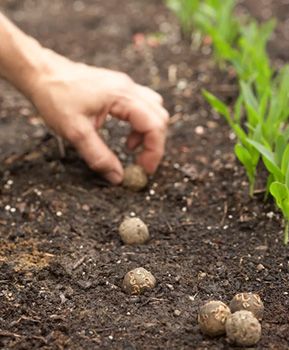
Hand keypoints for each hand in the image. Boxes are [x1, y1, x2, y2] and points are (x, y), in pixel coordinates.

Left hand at [28, 50, 168, 183]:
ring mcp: (125, 86)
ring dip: (148, 133)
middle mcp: (129, 88)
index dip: (154, 151)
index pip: (154, 125)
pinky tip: (126, 136)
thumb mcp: (75, 132)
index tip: (144, 170)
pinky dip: (140, 125)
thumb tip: (117, 177)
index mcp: (122, 96)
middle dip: (154, 144)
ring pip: (153, 111)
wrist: (41, 73)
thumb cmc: (55, 97)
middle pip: (159, 117)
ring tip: (130, 148)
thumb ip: (99, 156)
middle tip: (141, 163)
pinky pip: (142, 107)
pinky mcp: (119, 89)